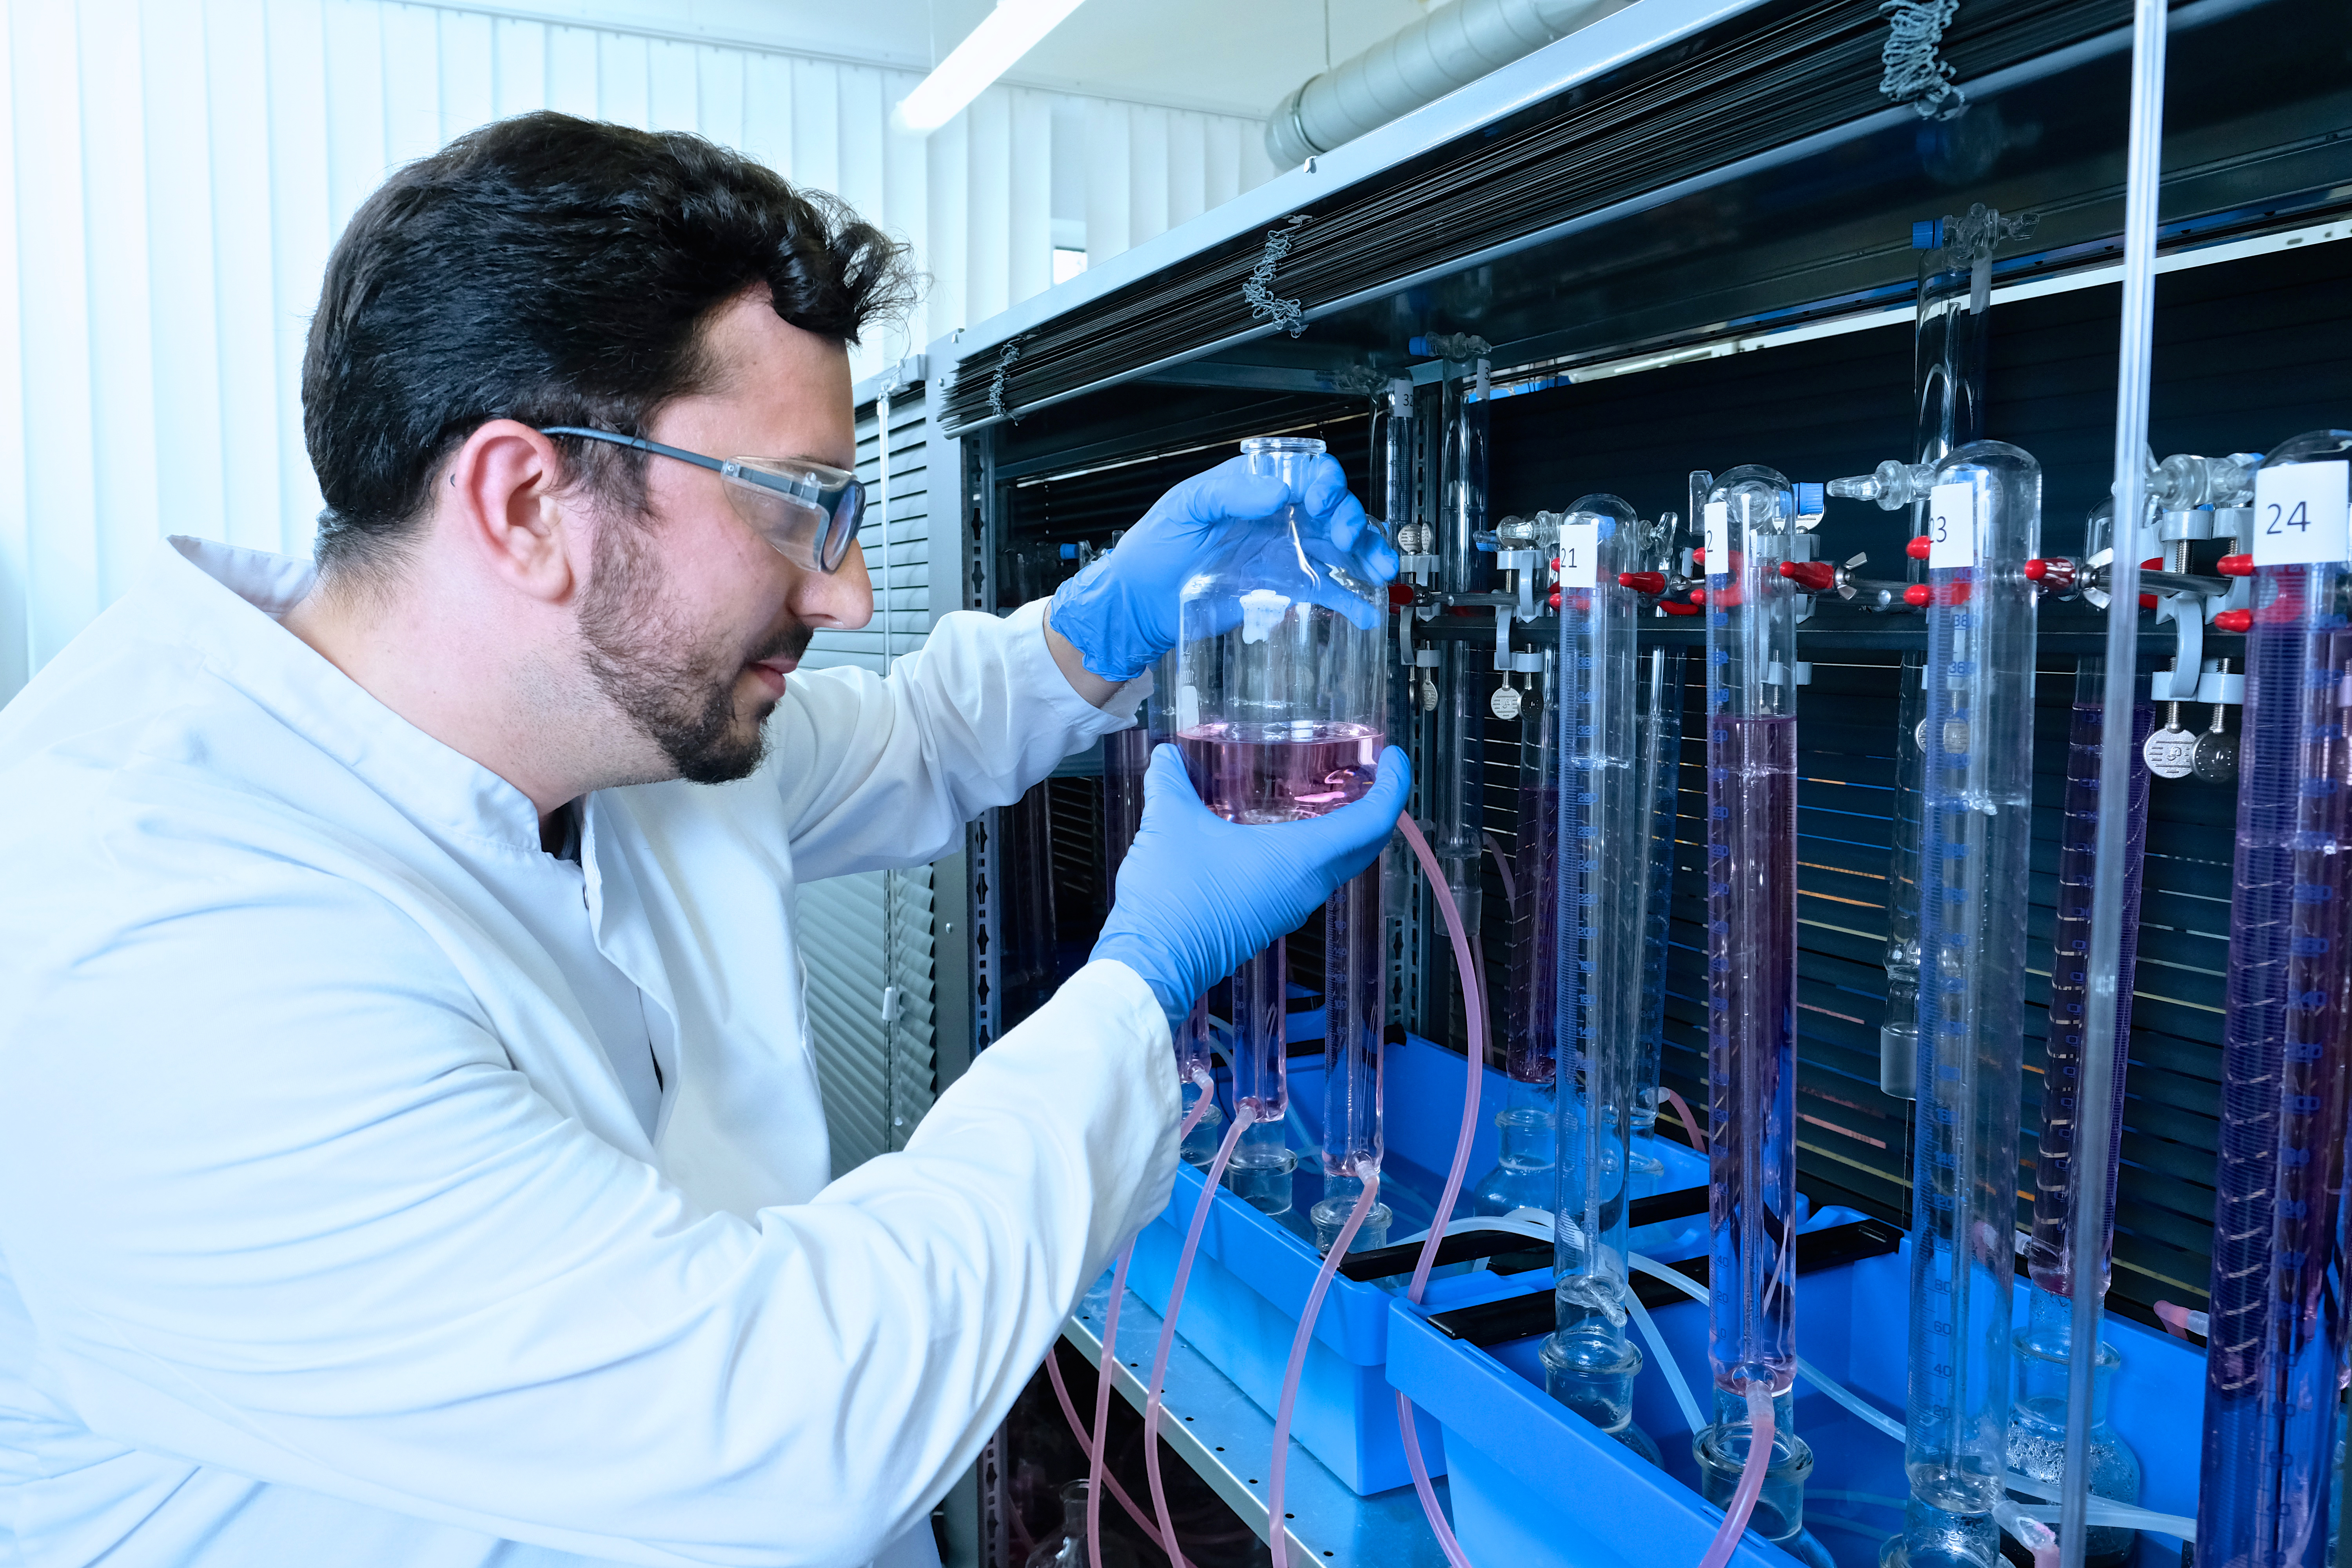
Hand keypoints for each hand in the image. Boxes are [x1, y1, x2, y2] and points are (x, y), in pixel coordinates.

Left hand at [1048, 454, 1398, 683]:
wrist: (1138, 605)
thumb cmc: (1153, 549)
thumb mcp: (1183, 508)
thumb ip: (1227, 494)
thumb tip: (1276, 491)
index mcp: (1255, 489)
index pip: (1306, 475)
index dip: (1324, 485)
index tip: (1320, 504)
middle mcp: (1277, 517)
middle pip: (1333, 510)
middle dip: (1352, 519)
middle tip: (1347, 538)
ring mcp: (1284, 553)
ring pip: (1340, 548)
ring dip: (1367, 555)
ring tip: (1381, 572)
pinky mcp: (1283, 589)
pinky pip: (1326, 590)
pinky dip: (1351, 599)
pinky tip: (1365, 611)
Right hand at [1092, 745, 1409, 1029]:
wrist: (1151, 964)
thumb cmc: (1173, 897)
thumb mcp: (1169, 822)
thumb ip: (1172, 781)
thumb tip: (1169, 756)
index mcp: (1301, 860)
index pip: (1372, 823)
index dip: (1393, 786)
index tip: (1394, 759)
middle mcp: (1306, 887)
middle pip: (1364, 846)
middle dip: (1375, 807)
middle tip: (1366, 772)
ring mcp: (1289, 907)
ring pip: (1336, 864)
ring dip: (1342, 831)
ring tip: (1324, 794)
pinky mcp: (1269, 919)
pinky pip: (1308, 879)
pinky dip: (1312, 850)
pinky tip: (1279, 830)